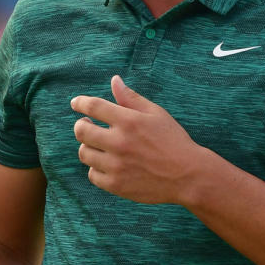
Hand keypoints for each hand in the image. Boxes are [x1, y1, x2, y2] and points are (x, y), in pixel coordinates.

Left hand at [71, 75, 203, 204]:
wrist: (188, 176)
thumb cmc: (173, 141)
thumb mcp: (156, 114)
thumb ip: (131, 98)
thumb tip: (114, 80)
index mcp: (129, 121)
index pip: (93, 106)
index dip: (80, 103)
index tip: (76, 103)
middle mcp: (119, 142)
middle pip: (81, 131)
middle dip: (81, 125)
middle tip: (87, 125)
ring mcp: (116, 165)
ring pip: (84, 153)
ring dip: (88, 147)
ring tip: (99, 146)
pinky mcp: (116, 184)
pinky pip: (92, 175)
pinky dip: (96, 168)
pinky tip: (106, 164)